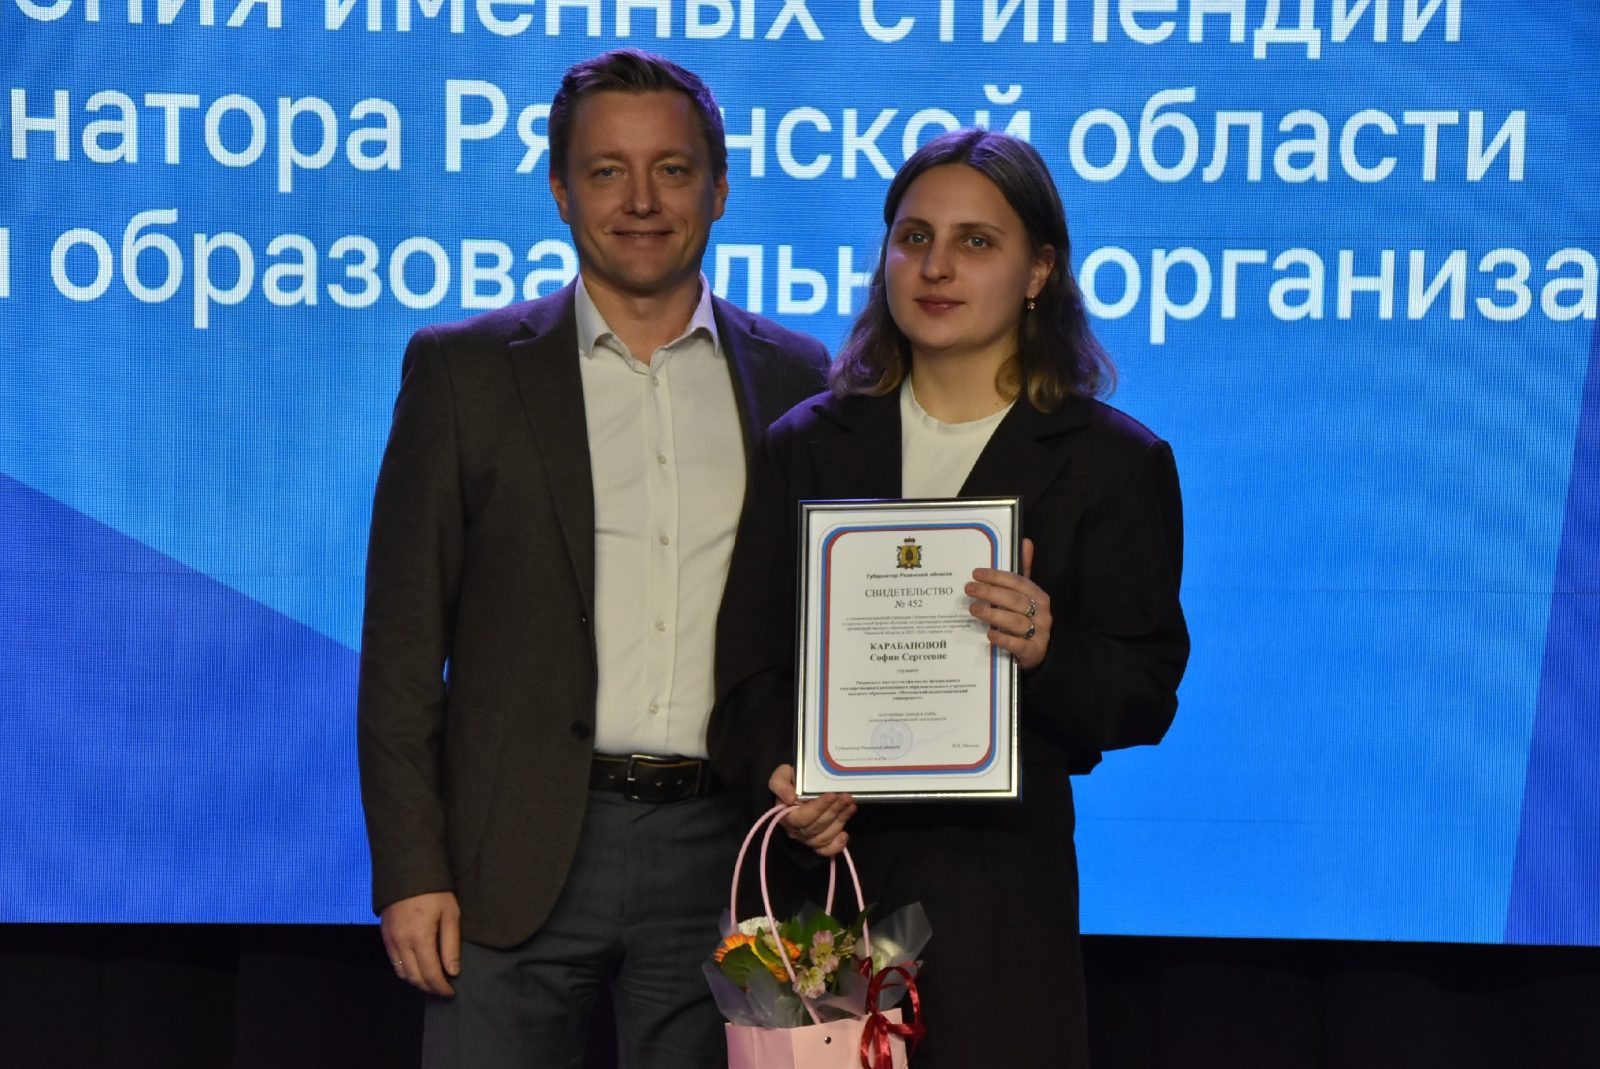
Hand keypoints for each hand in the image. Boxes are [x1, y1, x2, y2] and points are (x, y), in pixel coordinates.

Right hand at [380, 890, 460, 995]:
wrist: (407, 871)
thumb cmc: (435, 891)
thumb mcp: (451, 914)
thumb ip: (451, 945)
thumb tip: (452, 972)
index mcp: (420, 938)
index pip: (430, 974)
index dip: (441, 988)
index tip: (451, 992)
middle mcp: (401, 943)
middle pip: (414, 978)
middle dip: (429, 988)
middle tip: (443, 991)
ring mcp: (390, 941)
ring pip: (402, 973)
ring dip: (417, 982)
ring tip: (432, 983)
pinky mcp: (385, 936)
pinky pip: (394, 962)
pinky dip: (406, 971)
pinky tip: (417, 970)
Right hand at [768, 764, 854, 857]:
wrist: (798, 787)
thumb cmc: (791, 782)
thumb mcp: (781, 776)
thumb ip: (780, 785)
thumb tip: (790, 799)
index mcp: (786, 816)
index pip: (801, 818)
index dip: (818, 808)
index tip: (832, 795)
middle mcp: (796, 831)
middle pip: (817, 827)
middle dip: (834, 811)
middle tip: (847, 797)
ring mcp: (808, 838)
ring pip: (825, 836)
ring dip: (841, 820)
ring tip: (851, 805)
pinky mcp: (819, 842)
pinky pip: (826, 850)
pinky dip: (837, 845)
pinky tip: (845, 834)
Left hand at [966, 537, 1051, 670]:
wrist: (1038, 654)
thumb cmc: (1027, 621)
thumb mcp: (1025, 597)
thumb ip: (1021, 573)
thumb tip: (1025, 541)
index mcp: (1039, 597)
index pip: (1018, 582)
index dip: (997, 576)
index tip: (976, 573)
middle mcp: (1042, 614)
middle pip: (1015, 601)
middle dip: (990, 593)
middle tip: (969, 589)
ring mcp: (1040, 634)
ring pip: (1016, 622)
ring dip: (993, 614)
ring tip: (973, 609)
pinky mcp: (1034, 652)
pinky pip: (1018, 645)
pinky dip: (1004, 639)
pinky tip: (989, 634)